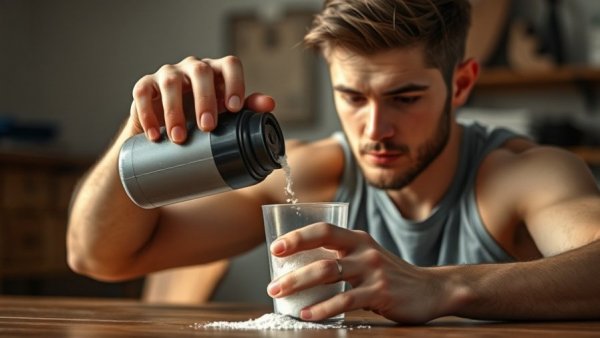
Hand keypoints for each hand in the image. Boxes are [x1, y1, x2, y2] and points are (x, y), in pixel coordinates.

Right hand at [129, 56, 275, 142]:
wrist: (169, 133)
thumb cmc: (204, 120)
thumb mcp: (227, 116)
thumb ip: (248, 109)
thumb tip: (269, 105)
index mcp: (217, 73)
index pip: (230, 64)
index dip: (235, 83)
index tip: (235, 108)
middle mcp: (193, 68)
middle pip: (200, 72)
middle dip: (205, 100)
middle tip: (208, 127)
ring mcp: (168, 74)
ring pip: (170, 82)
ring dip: (175, 111)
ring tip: (180, 138)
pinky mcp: (145, 86)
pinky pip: (143, 93)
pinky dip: (148, 115)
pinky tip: (155, 135)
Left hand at [266, 222, 450, 323]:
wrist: (430, 289)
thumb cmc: (390, 274)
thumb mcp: (366, 257)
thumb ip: (342, 257)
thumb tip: (301, 267)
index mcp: (357, 238)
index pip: (322, 230)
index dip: (297, 237)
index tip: (275, 248)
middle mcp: (364, 250)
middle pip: (321, 253)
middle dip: (292, 268)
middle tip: (271, 283)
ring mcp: (372, 270)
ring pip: (328, 274)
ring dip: (300, 285)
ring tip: (281, 296)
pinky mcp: (379, 292)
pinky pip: (345, 300)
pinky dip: (323, 308)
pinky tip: (308, 314)